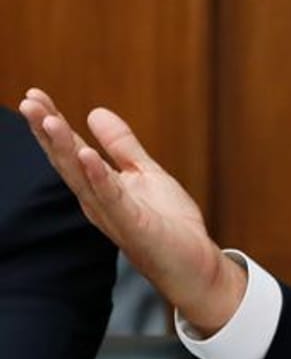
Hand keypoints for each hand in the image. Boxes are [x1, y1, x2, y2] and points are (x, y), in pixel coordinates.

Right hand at [17, 88, 245, 334]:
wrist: (194, 264)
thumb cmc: (168, 224)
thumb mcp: (145, 173)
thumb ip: (121, 146)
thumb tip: (95, 111)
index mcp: (98, 186)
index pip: (70, 150)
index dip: (52, 123)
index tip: (34, 94)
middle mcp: (97, 200)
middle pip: (66, 160)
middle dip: (47, 131)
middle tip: (27, 101)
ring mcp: (113, 213)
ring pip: (82, 176)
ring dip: (64, 147)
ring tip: (48, 118)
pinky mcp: (134, 225)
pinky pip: (113, 198)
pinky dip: (99, 177)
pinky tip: (87, 155)